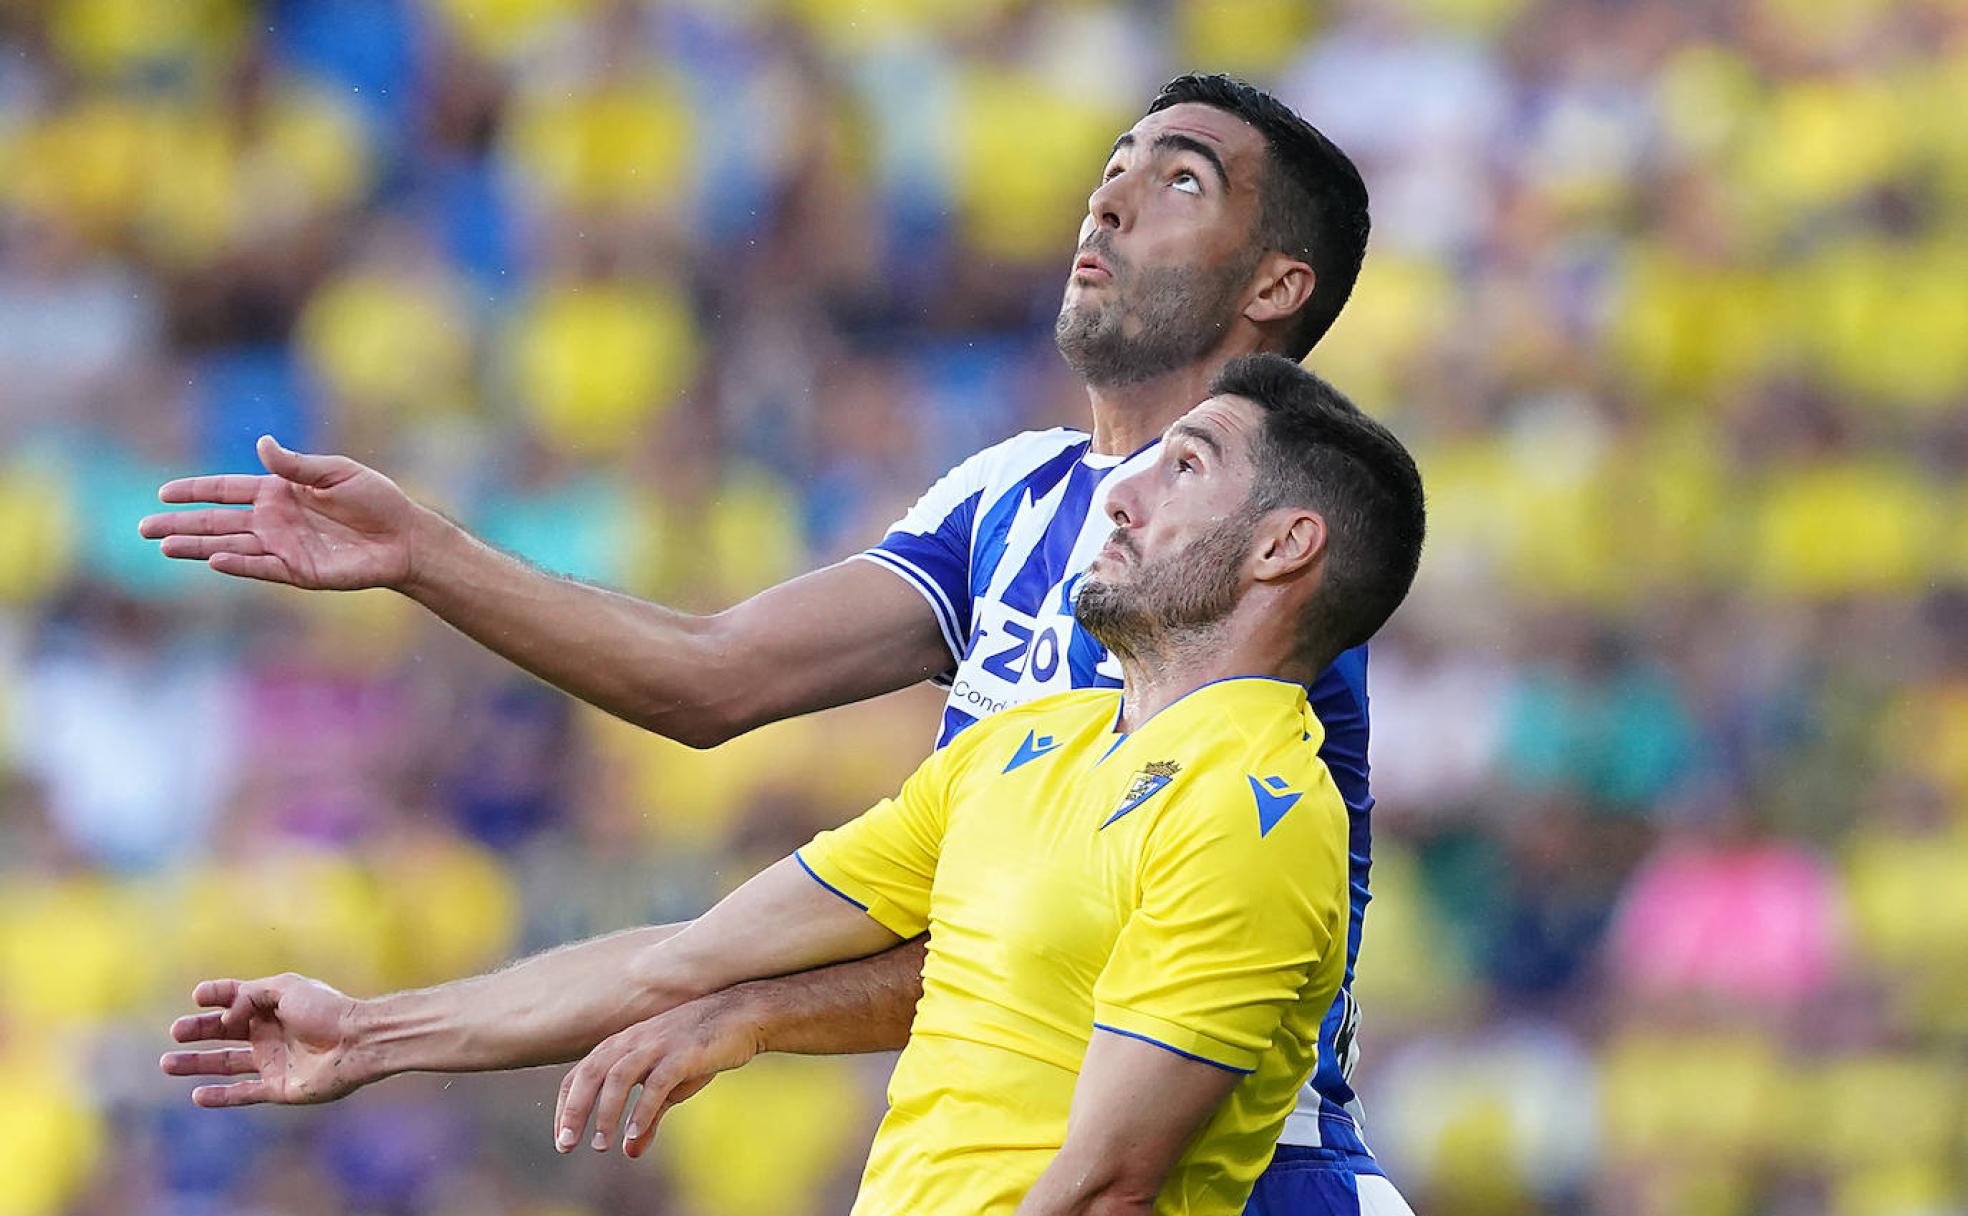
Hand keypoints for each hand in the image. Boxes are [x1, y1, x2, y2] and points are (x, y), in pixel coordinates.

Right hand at [139, 435, 428, 590]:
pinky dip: (237, 563)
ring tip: (164, 546)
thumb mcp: (336, 472)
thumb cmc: (375, 500)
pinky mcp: (297, 571)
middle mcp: (274, 520)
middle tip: (143, 528)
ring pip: (229, 546)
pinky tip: (213, 559)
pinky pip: (260, 567)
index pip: (226, 489)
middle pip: (217, 521)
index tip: (163, 492)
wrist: (404, 537)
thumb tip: (262, 444)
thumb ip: (296, 465)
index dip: (196, 491)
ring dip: (197, 546)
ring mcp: (282, 547)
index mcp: (279, 491)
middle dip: (180, 524)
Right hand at [160, 974, 370, 1106]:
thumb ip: (248, 998)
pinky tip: (197, 1094)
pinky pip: (243, 1093)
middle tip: (175, 1031)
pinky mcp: (278, 1087)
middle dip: (199, 1030)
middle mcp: (271, 1032)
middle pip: (226, 1032)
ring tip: (167, 1063)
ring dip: (197, 1063)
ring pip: (227, 1063)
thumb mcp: (285, 988)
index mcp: (275, 1005)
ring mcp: (274, 1061)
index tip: (198, 996)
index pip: (239, 998)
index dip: (217, 995)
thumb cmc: (325, 1010)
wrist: (357, 1043)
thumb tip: (225, 1020)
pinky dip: (221, 1096)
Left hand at [553, 990, 764, 1158]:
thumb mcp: (669, 1086)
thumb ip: (648, 1117)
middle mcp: (633, 1041)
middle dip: (575, 1110)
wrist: (741, 1015)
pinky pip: (656, 1082)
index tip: (562, 1138)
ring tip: (601, 1145)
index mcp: (622, 1045)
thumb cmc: (700, 1048)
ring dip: (606, 1112)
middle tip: (566, 1144)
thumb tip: (630, 1151)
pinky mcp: (683, 1052)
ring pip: (618, 1077)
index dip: (565, 1106)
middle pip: (591, 1074)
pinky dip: (643, 1108)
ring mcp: (658, 1045)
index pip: (579, 1074)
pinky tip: (635, 1132)